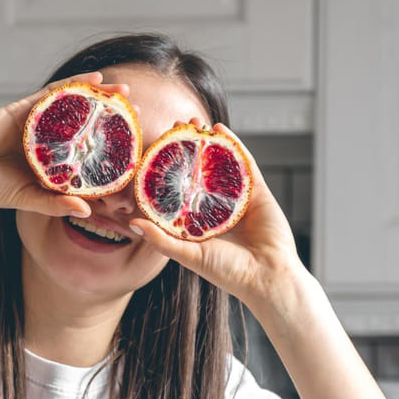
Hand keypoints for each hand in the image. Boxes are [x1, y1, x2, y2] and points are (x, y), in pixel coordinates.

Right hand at [0, 72, 128, 218]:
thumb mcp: (26, 199)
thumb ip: (55, 203)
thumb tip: (86, 211)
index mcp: (50, 163)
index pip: (86, 156)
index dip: (111, 153)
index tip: (135, 152)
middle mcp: (48, 140)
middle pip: (86, 126)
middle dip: (112, 120)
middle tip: (138, 115)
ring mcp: (37, 122)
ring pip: (75, 105)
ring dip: (101, 97)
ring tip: (125, 90)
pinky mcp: (25, 107)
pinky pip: (54, 92)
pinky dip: (75, 84)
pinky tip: (95, 78)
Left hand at [129, 118, 307, 310]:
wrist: (266, 276)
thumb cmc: (227, 272)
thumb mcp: (188, 254)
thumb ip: (160, 239)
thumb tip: (132, 223)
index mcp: (196, 221)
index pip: (177, 189)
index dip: (165, 168)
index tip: (152, 149)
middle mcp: (215, 207)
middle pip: (198, 170)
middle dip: (186, 148)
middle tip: (174, 126)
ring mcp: (236, 197)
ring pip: (220, 162)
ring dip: (208, 141)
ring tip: (194, 122)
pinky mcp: (257, 191)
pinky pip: (244, 163)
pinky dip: (233, 144)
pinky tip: (221, 129)